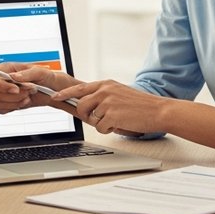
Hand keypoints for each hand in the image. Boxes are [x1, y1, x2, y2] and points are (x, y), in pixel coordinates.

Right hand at [0, 63, 78, 113]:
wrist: (52, 90)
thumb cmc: (45, 77)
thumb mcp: (39, 72)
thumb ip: (26, 74)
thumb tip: (14, 76)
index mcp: (7, 69)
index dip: (1, 85)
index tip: (15, 89)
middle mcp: (4, 81)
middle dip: (13, 95)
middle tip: (28, 92)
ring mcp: (5, 93)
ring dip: (15, 102)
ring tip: (27, 97)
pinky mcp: (8, 103)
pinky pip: (2, 110)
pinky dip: (14, 108)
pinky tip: (24, 102)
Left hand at [51, 81, 166, 134]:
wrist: (158, 110)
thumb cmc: (140, 105)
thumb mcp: (119, 93)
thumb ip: (103, 96)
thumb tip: (87, 105)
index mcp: (106, 84)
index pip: (79, 88)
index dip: (65, 94)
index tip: (56, 97)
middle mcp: (105, 91)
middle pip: (81, 105)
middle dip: (85, 116)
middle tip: (97, 119)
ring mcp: (108, 102)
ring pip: (91, 118)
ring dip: (101, 123)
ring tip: (115, 120)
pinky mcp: (112, 115)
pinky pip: (100, 127)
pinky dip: (108, 130)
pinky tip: (120, 124)